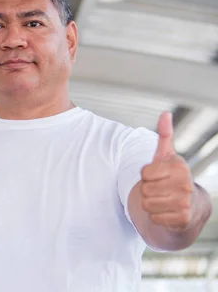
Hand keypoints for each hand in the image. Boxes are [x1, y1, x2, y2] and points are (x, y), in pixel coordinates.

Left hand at [140, 111, 194, 231]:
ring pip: (147, 204)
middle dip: (147, 190)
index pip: (144, 173)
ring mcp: (185, 202)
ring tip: (163, 200)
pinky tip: (167, 212)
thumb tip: (165, 113)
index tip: (157, 175)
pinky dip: (156, 217)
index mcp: (180, 166)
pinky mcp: (182, 219)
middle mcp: (186, 184)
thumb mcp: (166, 155)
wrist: (190, 206)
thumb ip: (164, 134)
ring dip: (150, 204)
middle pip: (144, 189)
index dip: (146, 175)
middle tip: (160, 189)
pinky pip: (153, 218)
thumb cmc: (172, 177)